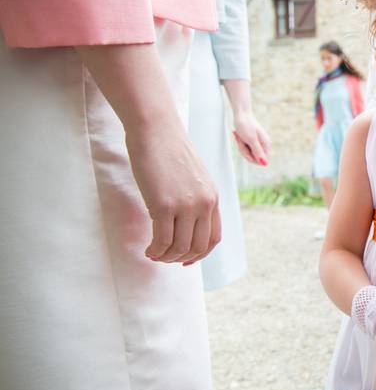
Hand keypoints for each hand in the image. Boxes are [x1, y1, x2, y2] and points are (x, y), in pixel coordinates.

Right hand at [126, 123, 220, 264]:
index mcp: (213, 197)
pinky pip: (162, 240)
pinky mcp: (164, 205)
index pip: (213, 238)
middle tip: (164, 258)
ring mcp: (186, 206)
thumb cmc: (169, 150)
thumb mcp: (193, 177)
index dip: (200, 254)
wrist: (156, 130)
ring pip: (180, 247)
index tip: (185, 259)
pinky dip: (155, 251)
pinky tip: (147, 250)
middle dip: (180, 258)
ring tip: (153, 254)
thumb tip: (186, 221)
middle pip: (198, 247)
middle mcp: (204, 204)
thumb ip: (195, 198)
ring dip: (166, 257)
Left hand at [232, 109, 270, 165]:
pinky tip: (239, 137)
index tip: (246, 148)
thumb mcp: (251, 139)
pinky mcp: (252, 142)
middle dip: (244, 151)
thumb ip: (258, 152)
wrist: (241, 114)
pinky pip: (246, 149)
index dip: (251, 158)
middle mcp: (264, 145)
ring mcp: (258, 144)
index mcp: (266, 145)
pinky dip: (241, 144)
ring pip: (248, 154)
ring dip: (241, 146)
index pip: (261, 161)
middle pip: (254, 158)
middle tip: (241, 140)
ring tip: (240, 137)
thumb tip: (265, 163)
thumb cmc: (245, 124)